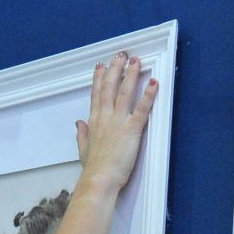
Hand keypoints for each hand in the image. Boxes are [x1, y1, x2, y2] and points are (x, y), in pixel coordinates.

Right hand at [74, 53, 158, 196]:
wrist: (99, 178)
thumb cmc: (93, 168)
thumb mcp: (84, 149)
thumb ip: (83, 134)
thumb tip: (79, 123)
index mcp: (94, 121)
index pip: (96, 94)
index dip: (99, 78)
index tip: (101, 65)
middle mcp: (105, 117)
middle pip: (110, 87)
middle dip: (115, 69)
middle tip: (121, 55)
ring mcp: (118, 121)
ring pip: (124, 92)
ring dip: (130, 75)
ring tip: (135, 61)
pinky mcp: (131, 129)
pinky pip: (142, 108)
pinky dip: (149, 95)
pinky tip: (154, 83)